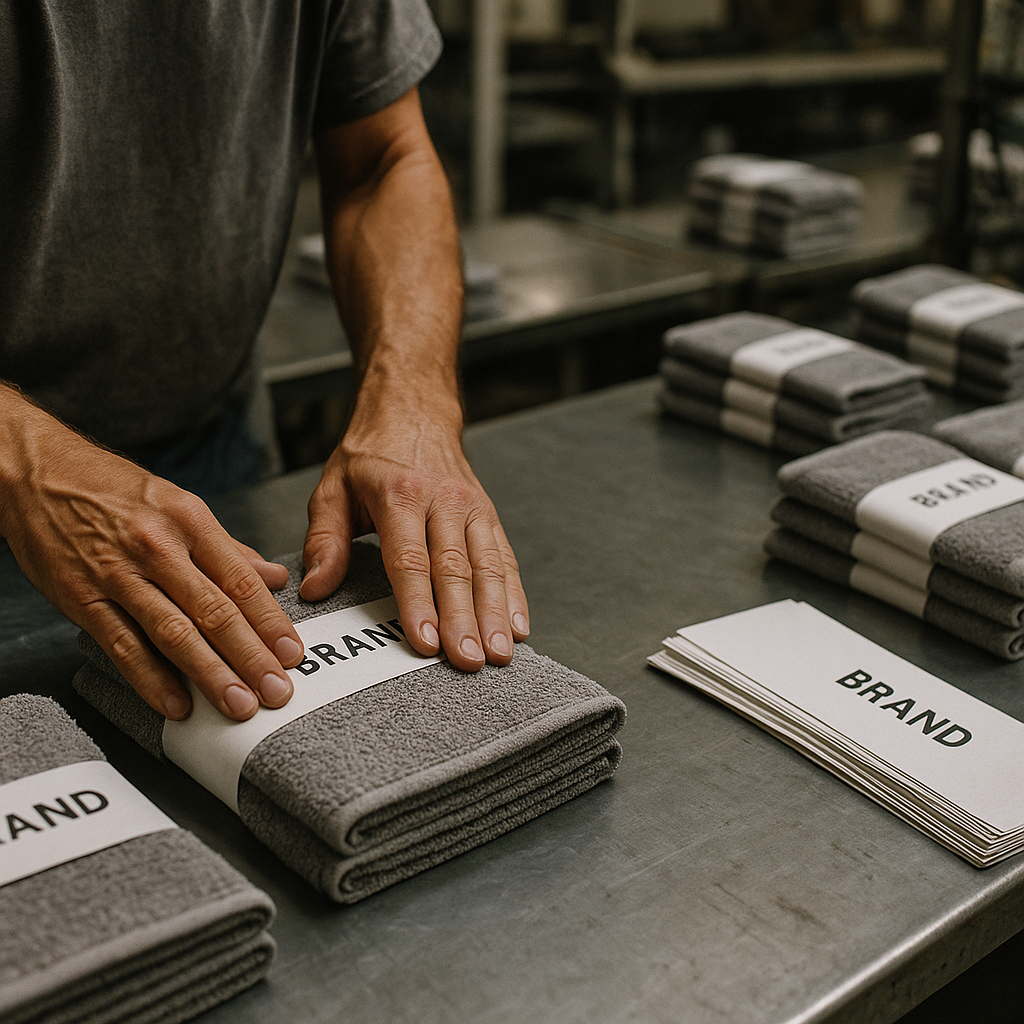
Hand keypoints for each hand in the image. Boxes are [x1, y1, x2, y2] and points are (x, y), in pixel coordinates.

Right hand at [0, 392, 303, 720]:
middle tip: (277, 691)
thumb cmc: (112, 489)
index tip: (293, 653)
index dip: (270, 621)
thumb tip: (274, 576)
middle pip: (214, 611)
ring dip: (210, 674)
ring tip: (238, 704)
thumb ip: (227, 547)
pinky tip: (176, 704)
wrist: (35, 474)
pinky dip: (151, 679)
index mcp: (189, 520)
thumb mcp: (178, 504)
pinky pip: (122, 645)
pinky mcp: (81, 599)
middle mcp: (157, 547)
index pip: (240, 579)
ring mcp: (117, 575)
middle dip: (251, 656)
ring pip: (173, 632)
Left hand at [299, 385, 528, 671]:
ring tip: (500, 653)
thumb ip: (325, 540)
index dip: (418, 603)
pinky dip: (514, 595)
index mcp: (400, 495)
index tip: (425, 641)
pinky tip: (519, 627)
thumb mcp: (332, 488)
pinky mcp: (489, 515)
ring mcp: (473, 508)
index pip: (410, 559)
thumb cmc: (371, 456)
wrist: (414, 410)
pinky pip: (505, 558)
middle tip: (469, 661)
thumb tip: (316, 588)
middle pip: (456, 568)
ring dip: (496, 613)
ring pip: (488, 566)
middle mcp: (443, 501)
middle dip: (464, 619)